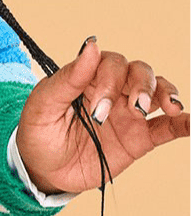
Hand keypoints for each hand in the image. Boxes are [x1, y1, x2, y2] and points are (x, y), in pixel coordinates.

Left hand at [15, 37, 187, 194]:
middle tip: (130, 110)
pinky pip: (167, 127)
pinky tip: (189, 122)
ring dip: (163, 94)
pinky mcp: (140, 138)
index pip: (110, 63)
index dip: (109, 81)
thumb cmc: (39, 132)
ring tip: (165, 108)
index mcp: (87, 77)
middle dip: (139, 87)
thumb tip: (91, 44)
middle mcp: (112, 89)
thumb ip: (67, 77)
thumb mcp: (43, 106)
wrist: (44, 170)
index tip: (97, 110)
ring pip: (156, 90)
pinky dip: (183, 123)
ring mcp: (128, 113)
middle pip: (138, 72)